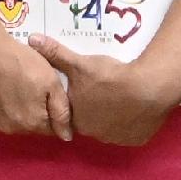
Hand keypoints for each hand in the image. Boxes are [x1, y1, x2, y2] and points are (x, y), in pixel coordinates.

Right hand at [0, 23, 70, 138]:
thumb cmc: (20, 62)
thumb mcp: (51, 82)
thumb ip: (61, 111)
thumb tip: (66, 136)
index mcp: (31, 122)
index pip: (49, 128)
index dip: (50, 111)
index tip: (44, 94)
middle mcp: (10, 129)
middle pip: (28, 125)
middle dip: (31, 111)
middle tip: (27, 86)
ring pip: (8, 122)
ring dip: (12, 110)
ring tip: (9, 86)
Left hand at [32, 35, 180, 147]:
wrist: (148, 88)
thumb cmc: (110, 78)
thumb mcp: (80, 64)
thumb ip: (56, 54)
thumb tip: (32, 40)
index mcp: (79, 121)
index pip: (73, 113)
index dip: (79, 100)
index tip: (88, 88)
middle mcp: (96, 135)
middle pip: (93, 121)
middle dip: (96, 108)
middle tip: (106, 89)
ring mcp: (118, 139)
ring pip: (113, 127)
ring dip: (115, 115)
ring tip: (122, 95)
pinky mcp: (137, 139)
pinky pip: (132, 130)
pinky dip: (133, 120)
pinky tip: (136, 105)